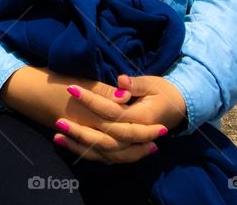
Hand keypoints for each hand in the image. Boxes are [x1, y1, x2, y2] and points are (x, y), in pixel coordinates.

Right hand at [0, 67, 166, 163]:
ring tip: (146, 148)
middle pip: (120, 142)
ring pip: (109, 152)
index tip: (161, 126)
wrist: (24, 89)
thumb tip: (126, 96)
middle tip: (159, 138)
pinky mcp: (73, 137)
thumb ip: (103, 91)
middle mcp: (86, 129)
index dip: (144, 129)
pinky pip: (95, 153)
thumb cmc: (51, 80)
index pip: (124, 127)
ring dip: (129, 151)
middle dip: (141, 142)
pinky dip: (111, 154)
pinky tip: (120, 151)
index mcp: (91, 115)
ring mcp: (79, 135)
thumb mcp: (79, 80)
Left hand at [54, 73, 186, 163]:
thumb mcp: (152, 83)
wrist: (179, 107)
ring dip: (80, 145)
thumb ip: (135, 84)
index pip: (112, 112)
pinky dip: (87, 152)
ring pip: (104, 152)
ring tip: (57, 136)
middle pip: (105, 137)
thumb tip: (122, 80)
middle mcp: (135, 136)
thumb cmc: (163, 92)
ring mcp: (130, 145)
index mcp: (142, 118)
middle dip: (80, 130)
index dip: (91, 100)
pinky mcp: (125, 148)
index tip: (71, 88)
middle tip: (58, 120)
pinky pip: (105, 156)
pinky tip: (68, 145)